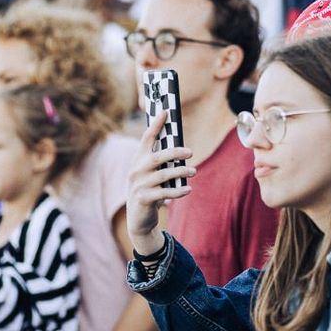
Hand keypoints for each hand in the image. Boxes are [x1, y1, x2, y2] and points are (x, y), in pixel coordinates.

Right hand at [126, 111, 193, 255]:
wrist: (138, 219)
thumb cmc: (149, 190)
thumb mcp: (152, 174)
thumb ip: (162, 162)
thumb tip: (182, 150)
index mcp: (138, 160)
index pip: (146, 138)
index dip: (156, 125)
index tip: (166, 111)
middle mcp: (136, 170)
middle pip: (157, 157)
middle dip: (175, 152)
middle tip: (191, 152)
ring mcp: (138, 185)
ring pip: (163, 175)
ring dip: (181, 172)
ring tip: (193, 171)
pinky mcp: (144, 199)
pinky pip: (164, 193)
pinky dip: (178, 191)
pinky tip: (188, 189)